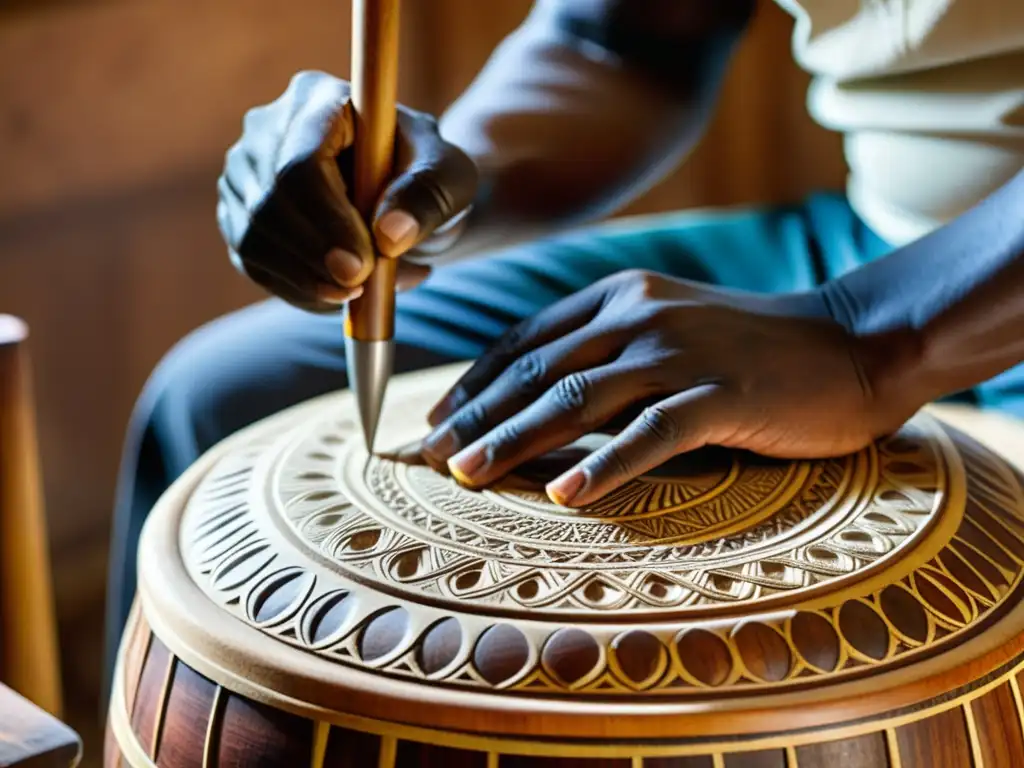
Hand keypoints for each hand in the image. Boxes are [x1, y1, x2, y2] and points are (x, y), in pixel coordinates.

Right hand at [217, 71, 477, 310]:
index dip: (327, 221)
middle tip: (364, 288)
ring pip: (255, 240)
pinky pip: (257, 267)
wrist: (406, 203)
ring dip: (312, 280)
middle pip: (269, 204)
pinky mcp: (241, 220)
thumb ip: (429, 195)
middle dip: (318, 258)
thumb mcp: (450, 178)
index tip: (361, 268)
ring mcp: (245, 176)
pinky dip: (302, 292)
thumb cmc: (428, 179)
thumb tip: (390, 235)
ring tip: (373, 286)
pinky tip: (346, 294)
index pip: (300, 163)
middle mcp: (265, 131)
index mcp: (316, 99)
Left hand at [420, 270, 915, 506]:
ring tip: (467, 477)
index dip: (474, 383)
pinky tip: (565, 496)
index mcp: (619, 296)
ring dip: (516, 440)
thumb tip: (538, 400)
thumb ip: (607, 351)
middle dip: (476, 417)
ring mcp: (680, 352)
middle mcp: (639, 314)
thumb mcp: (667, 330)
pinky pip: (650, 432)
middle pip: (538, 370)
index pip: (525, 341)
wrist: (849, 343)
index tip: (436, 423)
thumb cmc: (750, 347)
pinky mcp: (721, 392)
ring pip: (577, 398)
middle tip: (429, 458)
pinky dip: (604, 466)